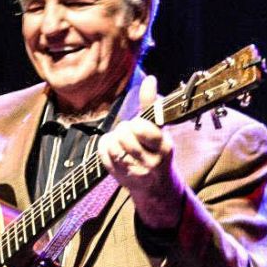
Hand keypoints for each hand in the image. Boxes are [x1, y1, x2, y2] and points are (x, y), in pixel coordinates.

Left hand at [98, 73, 187, 230]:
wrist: (156, 187)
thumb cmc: (156, 150)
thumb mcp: (160, 130)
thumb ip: (152, 105)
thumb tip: (150, 80)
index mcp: (164, 147)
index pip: (141, 128)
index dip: (136, 124)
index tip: (139, 126)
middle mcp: (150, 162)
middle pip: (124, 136)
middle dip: (123, 129)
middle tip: (128, 132)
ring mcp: (133, 171)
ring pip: (112, 145)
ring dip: (113, 138)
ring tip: (120, 140)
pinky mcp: (118, 176)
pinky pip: (103, 153)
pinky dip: (105, 146)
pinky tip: (113, 148)